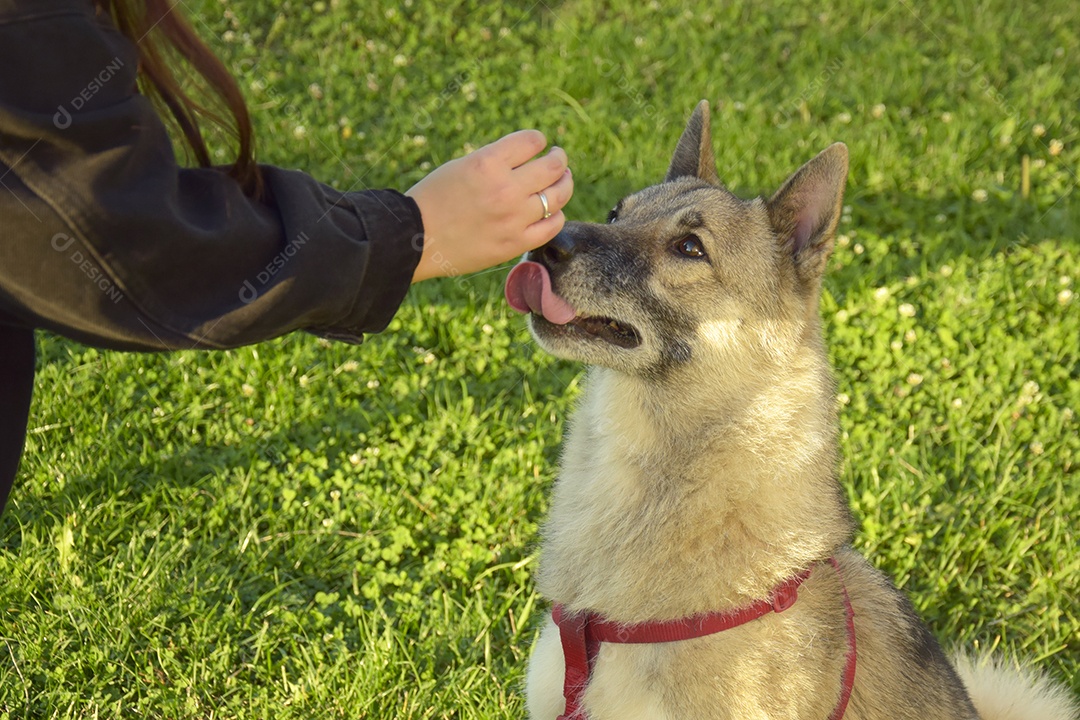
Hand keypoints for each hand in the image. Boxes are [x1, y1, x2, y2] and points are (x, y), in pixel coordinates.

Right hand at [406, 130, 572, 282]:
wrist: (416, 239)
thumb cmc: (435, 199)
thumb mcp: (462, 166)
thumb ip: (497, 161)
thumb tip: (530, 157)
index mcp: (488, 163)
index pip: (532, 141)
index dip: (539, 141)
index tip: (538, 145)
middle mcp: (504, 189)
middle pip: (552, 167)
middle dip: (559, 159)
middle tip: (558, 158)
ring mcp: (513, 218)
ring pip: (558, 196)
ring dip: (564, 183)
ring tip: (562, 181)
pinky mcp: (515, 243)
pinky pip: (553, 226)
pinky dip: (557, 215)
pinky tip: (552, 211)